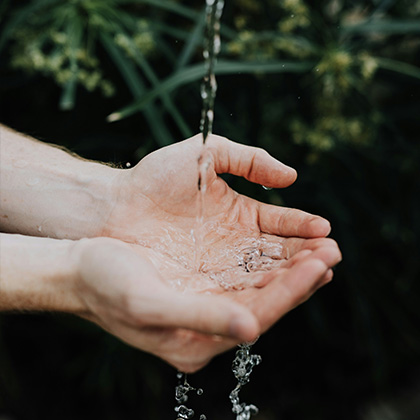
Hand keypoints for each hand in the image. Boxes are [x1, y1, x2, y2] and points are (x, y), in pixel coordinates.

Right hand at [74, 236, 340, 372]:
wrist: (83, 269)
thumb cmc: (107, 286)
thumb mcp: (148, 304)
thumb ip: (199, 319)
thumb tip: (251, 330)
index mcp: (196, 342)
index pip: (257, 317)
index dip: (290, 292)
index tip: (320, 265)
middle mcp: (208, 326)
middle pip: (266, 303)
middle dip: (301, 278)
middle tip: (333, 252)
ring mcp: (208, 304)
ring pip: (261, 288)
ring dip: (291, 268)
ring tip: (321, 246)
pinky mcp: (204, 285)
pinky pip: (246, 274)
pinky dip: (270, 261)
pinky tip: (288, 248)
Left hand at [103, 134, 332, 279]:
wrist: (115, 208)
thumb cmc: (155, 178)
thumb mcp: (205, 155)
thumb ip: (249, 159)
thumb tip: (291, 177)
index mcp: (241, 214)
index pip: (280, 224)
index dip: (302, 226)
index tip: (323, 229)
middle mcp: (236, 244)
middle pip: (279, 254)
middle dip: (306, 255)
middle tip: (331, 256)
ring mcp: (221, 266)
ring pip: (264, 273)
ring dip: (291, 274)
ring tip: (318, 271)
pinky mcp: (204, 285)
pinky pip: (239, 289)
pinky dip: (262, 289)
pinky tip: (281, 287)